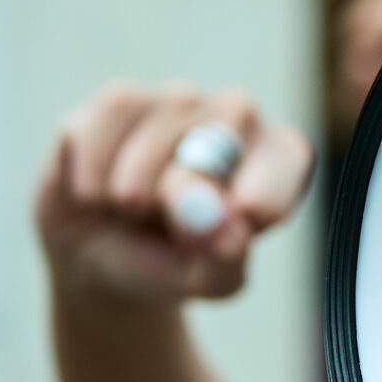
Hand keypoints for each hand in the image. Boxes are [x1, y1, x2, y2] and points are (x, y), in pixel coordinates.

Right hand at [34, 81, 313, 308]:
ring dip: (136, 176)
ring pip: (167, 110)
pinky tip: (94, 193)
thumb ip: (224, 260)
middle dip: (189, 178)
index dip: (258, 192)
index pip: (287, 156)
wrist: (99, 260)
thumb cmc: (171, 265)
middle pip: (231, 116)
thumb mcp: (205, 281)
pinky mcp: (120, 100)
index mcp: (274, 160)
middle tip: (153, 215)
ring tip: (128, 209)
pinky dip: (95, 162)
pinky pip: (112, 112)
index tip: (234, 223)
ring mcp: (178, 100)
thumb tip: (227, 228)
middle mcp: (235, 117)